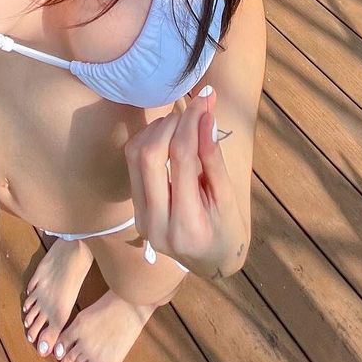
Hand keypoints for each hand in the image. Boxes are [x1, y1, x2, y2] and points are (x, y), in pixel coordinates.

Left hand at [123, 86, 248, 279]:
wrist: (210, 261)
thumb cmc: (227, 230)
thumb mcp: (228, 198)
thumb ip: (214, 158)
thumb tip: (204, 114)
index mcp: (187, 226)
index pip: (182, 159)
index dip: (192, 123)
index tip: (205, 100)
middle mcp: (155, 224)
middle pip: (149, 155)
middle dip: (171, 123)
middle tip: (192, 109)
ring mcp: (140, 218)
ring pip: (135, 155)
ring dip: (157, 129)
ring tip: (182, 122)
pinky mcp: (134, 208)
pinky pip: (133, 163)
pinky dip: (148, 141)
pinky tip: (168, 137)